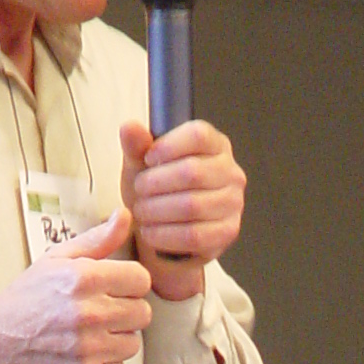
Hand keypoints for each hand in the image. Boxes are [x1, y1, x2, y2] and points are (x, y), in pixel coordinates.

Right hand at [0, 208, 152, 363]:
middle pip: (143, 313)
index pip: (141, 280)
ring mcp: (89, 346)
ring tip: (90, 334)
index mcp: (85, 278)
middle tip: (100, 313)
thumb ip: (97, 239)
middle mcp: (90, 312)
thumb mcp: (58, 259)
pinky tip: (85, 354)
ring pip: (133, 343)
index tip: (113, 289)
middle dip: (125, 312)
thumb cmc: (30, 297)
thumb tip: (125, 214)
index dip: (129, 284)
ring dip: (116, 340)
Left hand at [120, 120, 245, 302]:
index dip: (168, 146)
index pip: (198, 135)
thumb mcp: (142, 163)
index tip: (147, 159)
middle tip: (139, 189)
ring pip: (191, 205)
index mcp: (215, 145)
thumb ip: (136, 145)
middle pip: (192, 171)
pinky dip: (164, 235)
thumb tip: (129, 127)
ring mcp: (233, 203)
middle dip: (156, 182)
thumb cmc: (159, 189)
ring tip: (141, 211)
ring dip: (157, 210)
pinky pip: (194, 235)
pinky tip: (150, 231)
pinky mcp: (228, 232)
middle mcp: (231, 172)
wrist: (165, 227)